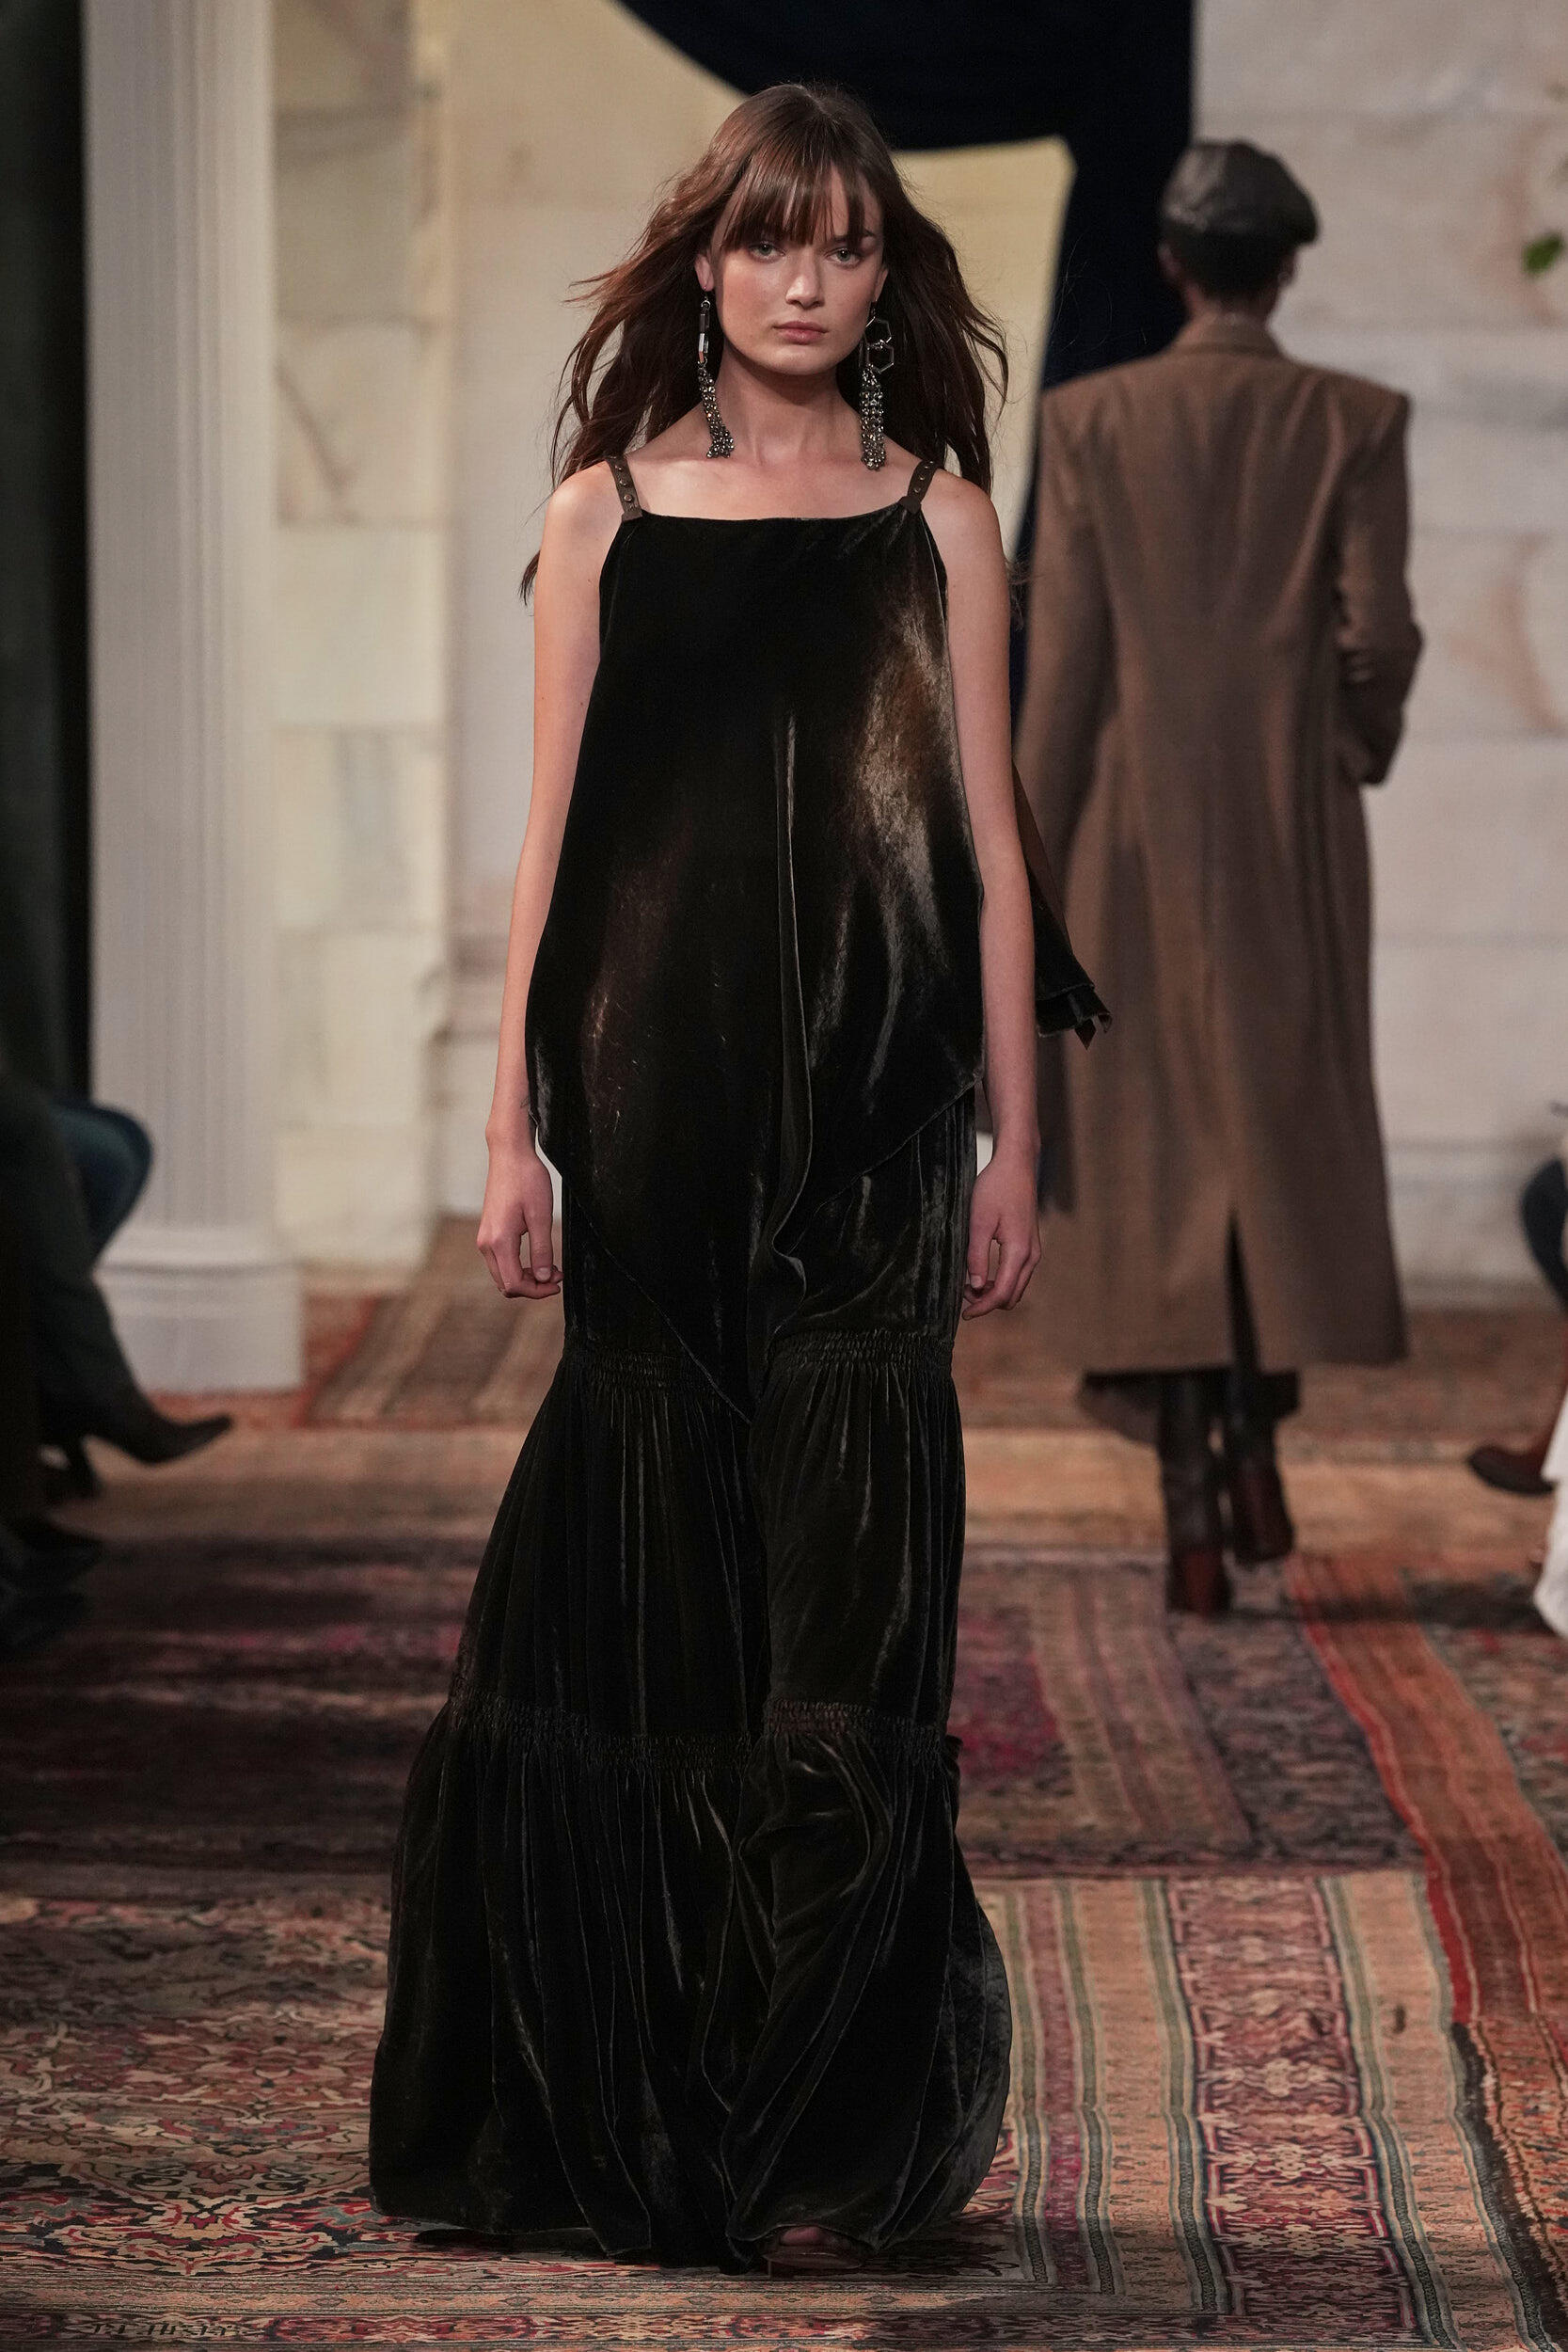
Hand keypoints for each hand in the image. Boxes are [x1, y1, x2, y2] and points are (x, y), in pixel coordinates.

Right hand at [477, 1133, 560, 1298]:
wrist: (509, 1156)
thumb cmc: (527, 1180)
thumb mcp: (541, 1216)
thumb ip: (542, 1250)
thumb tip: (544, 1279)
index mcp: (499, 1241)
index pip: (514, 1283)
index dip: (537, 1291)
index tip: (557, 1284)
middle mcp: (486, 1244)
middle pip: (506, 1284)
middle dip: (532, 1287)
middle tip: (557, 1275)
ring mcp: (484, 1238)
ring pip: (502, 1274)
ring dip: (526, 1277)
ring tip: (550, 1267)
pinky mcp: (488, 1232)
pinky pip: (501, 1261)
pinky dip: (518, 1266)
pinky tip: (537, 1258)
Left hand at [962, 1139, 1039, 1317]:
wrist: (1016, 1165)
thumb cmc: (995, 1188)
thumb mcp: (978, 1221)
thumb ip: (976, 1256)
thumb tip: (974, 1286)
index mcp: (1019, 1251)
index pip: (1001, 1293)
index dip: (982, 1307)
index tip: (963, 1313)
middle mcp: (1031, 1255)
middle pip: (1011, 1295)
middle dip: (987, 1302)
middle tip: (961, 1294)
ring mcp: (1033, 1250)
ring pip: (1016, 1287)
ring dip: (994, 1292)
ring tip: (968, 1283)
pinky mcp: (1030, 1245)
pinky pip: (1017, 1274)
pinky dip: (1000, 1281)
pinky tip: (981, 1272)